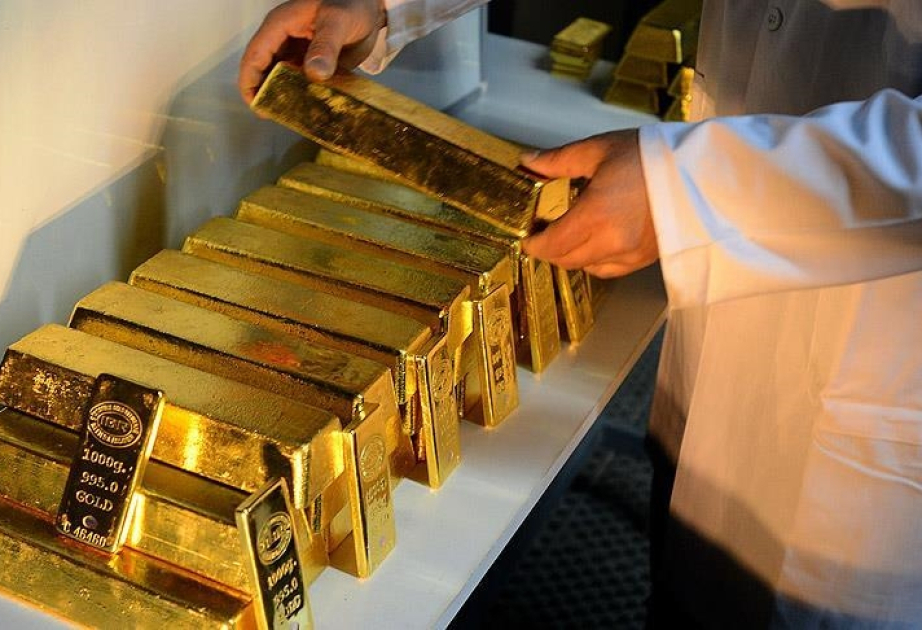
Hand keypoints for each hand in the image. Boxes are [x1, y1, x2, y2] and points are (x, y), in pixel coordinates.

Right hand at [239, 0, 385, 102]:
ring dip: (285, 97)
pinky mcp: (312, 64)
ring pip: (282, 79)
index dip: (251, 82)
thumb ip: (326, 46)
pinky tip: (310, 110)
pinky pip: (301, 82)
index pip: (255, 56)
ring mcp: (297, 53)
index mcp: (280, 26)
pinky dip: (303, 96)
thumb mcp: (338, 21)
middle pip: (264, 70)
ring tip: (292, 117)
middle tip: (276, 116)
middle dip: (266, 93)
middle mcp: (284, 40)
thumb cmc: (351, 3)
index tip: (256, 106)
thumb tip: (315, 74)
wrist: (371, 7)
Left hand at [522, 129, 658, 277]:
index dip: (534, 244)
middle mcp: (611, 241)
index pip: (552, 244)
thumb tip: (528, 162)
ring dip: (572, 256)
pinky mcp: (645, 258)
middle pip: (566, 260)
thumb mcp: (599, 150)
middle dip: (550, 250)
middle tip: (544, 233)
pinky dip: (595, 261)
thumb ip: (559, 161)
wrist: (700, 170)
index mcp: (595, 215)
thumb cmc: (651, 156)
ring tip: (569, 236)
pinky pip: (609, 270)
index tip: (528, 236)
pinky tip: (595, 243)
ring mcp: (630, 254)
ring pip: (586, 267)